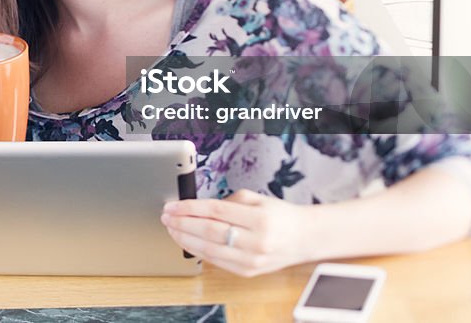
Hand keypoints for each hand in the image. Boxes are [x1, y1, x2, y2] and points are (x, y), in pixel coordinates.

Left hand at [161, 189, 313, 276]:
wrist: (304, 238)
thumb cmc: (279, 215)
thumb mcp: (256, 198)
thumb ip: (227, 201)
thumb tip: (197, 207)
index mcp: (259, 218)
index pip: (214, 211)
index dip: (188, 208)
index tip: (172, 205)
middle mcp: (256, 241)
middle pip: (208, 231)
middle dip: (182, 223)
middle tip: (166, 216)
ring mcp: (252, 260)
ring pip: (209, 249)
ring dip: (185, 239)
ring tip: (172, 229)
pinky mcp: (247, 272)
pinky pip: (216, 262)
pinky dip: (198, 251)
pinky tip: (187, 242)